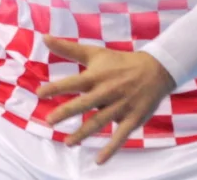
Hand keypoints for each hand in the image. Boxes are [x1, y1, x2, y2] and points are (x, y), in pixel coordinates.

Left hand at [36, 36, 176, 164]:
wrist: (157, 69)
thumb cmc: (120, 62)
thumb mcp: (95, 53)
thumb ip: (68, 49)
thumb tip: (43, 37)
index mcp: (98, 76)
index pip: (75, 82)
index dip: (58, 87)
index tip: (39, 93)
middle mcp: (108, 91)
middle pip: (86, 103)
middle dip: (68, 111)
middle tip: (49, 120)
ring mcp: (121, 105)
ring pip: (100, 121)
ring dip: (84, 133)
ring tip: (68, 143)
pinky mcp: (133, 118)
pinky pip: (121, 135)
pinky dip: (111, 148)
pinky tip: (98, 160)